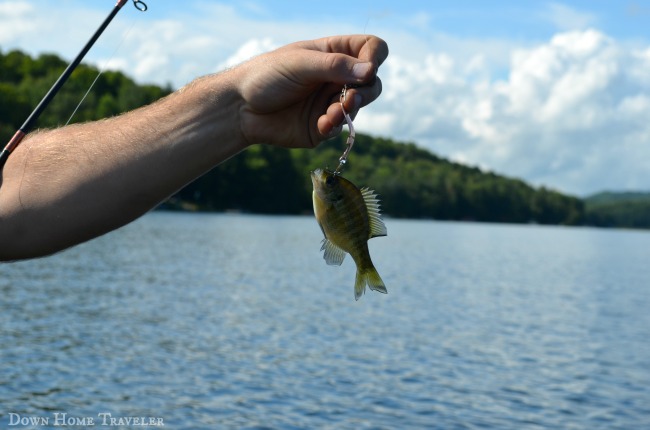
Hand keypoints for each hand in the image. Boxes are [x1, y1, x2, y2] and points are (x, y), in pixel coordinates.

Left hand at [234, 35, 387, 147]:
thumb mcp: (300, 64)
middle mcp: (337, 77)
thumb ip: (334, 66)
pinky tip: (321, 125)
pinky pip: (342, 128)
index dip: (374, 58)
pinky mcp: (324, 126)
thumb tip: (370, 71)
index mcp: (334, 53)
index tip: (366, 69)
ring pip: (359, 106)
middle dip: (365, 91)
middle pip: (372, 82)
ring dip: (349, 110)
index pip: (370, 49)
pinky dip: (335, 126)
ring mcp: (331, 102)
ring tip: (331, 115)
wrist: (241, 108)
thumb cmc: (266, 76)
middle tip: (349, 98)